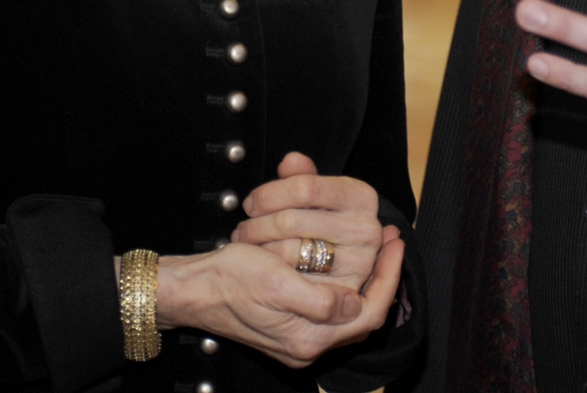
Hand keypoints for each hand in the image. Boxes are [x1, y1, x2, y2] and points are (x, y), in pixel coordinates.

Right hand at [154, 228, 404, 368]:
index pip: (369, 314)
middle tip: (389, 239)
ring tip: (374, 246)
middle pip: (362, 315)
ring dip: (363, 278)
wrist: (191, 291)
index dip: (389, 278)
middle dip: (380, 276)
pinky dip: (340, 282)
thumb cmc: (228, 281)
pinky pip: (327, 308)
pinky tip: (341, 259)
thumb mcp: (274, 284)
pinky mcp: (288, 328)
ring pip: (347, 311)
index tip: (395, 244)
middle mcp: (307, 346)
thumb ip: (318, 301)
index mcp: (308, 340)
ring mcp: (297, 339)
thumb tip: (354, 303)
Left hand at [232, 153, 388, 295]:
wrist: (339, 269)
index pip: (304, 187)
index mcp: (362, 197)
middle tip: (244, 228)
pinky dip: (270, 271)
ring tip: (249, 244)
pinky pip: (292, 279)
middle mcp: (367, 229)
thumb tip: (291, 161)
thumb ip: (304, 176)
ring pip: (288, 250)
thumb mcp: (317, 196)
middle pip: (291, 220)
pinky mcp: (343, 292)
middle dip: (258, 224)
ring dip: (260, 248)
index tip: (252, 203)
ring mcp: (358, 263)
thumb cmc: (321, 225)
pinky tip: (262, 263)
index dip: (269, 194)